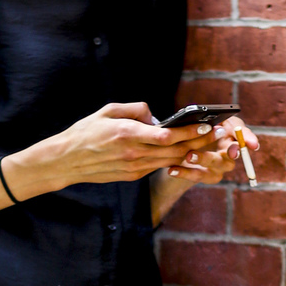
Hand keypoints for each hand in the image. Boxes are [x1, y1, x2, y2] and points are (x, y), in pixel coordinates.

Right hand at [44, 101, 214, 185]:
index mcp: (128, 134)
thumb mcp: (108, 110)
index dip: (189, 132)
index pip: (167, 135)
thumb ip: (134, 109)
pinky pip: (157, 166)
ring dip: (190, 153)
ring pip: (169, 161)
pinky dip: (172, 160)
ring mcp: (134, 168)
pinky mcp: (133, 176)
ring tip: (207, 143)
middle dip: (198, 143)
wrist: (67, 160)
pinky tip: (185, 153)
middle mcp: (134, 153)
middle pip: (174, 150)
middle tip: (217, 135)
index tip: (205, 126)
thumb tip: (155, 115)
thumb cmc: (85, 132)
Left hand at [166, 116, 258, 186]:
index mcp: (230, 136)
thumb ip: (210, 119)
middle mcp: (228, 155)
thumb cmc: (196, 129)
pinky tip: (172, 169)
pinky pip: (197, 177)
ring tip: (189, 155)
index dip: (248, 139)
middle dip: (230, 152)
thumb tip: (212, 123)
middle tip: (231, 149)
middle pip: (231, 155)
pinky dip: (184, 173)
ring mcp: (218, 168)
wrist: (179, 148)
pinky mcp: (205, 177)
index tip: (253, 145)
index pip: (243, 136)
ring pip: (214, 168)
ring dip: (203, 160)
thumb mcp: (203, 119)